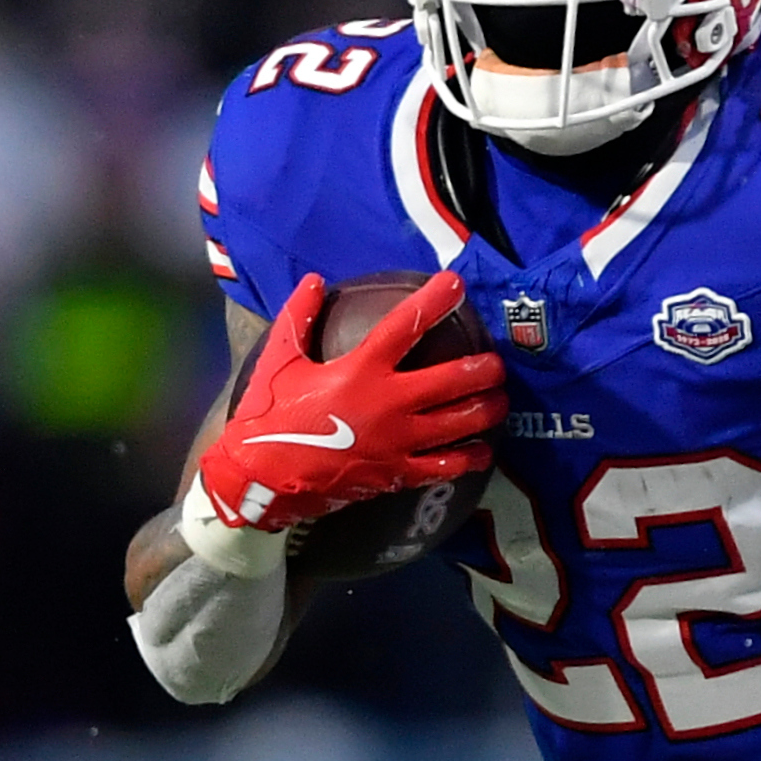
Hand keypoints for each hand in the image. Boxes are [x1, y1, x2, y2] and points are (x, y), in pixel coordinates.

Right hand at [192, 273, 504, 530]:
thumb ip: (298, 317)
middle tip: (496, 363)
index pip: (406, 325)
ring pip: (460, 423)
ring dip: (487, 408)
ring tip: (499, 400)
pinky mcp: (398, 473)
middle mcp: (389, 403)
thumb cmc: (269, 415)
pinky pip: (446, 465)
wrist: (261, 479)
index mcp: (361, 370)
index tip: (456, 284)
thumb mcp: (279, 360)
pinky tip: (483, 451)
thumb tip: (315, 281)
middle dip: (483, 368)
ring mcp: (399, 441)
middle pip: (452, 379)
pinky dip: (470, 457)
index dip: (435, 301)